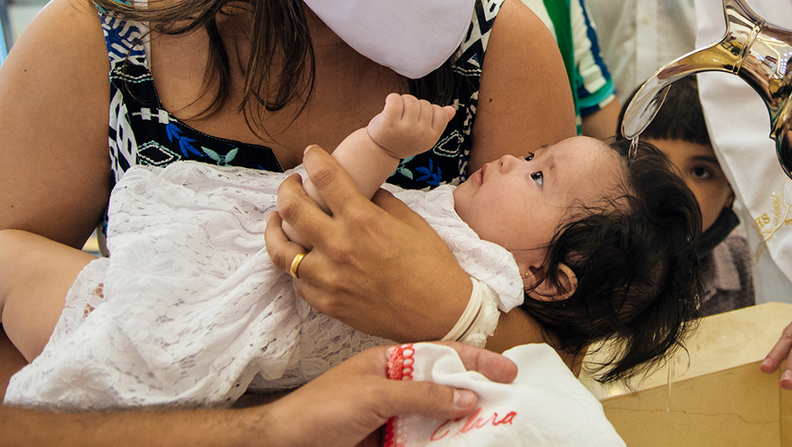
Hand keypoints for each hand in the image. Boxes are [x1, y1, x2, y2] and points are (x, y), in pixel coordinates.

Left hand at [266, 146, 471, 340]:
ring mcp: (328, 279)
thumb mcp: (412, 222)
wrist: (440, 313)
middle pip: (292, 208)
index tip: (311, 153)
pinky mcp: (327, 304)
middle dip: (287, 188)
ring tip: (278, 218)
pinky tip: (300, 255)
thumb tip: (362, 190)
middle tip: (293, 183)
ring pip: (281, 249)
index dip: (313, 158)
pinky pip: (297, 281)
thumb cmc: (432, 265)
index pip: (325, 178)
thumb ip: (381, 202)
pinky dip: (296, 264)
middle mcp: (339, 247)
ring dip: (275, 227)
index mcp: (363, 221)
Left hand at [266, 342, 517, 446]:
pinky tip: (456, 443)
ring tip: (488, 430)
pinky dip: (439, 443)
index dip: (476, 361)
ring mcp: (392, 416)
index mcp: (391, 362)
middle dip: (475, 395)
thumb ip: (421, 395)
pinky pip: (421, 441)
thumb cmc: (320, 411)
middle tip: (507, 405)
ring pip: (437, 418)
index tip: (508, 371)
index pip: (442, 354)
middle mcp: (396, 387)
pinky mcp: (387, 442)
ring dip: (459, 425)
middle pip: (445, 388)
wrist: (283, 445)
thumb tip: (467, 397)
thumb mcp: (374, 395)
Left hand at [367, 94, 455, 160]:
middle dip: (414, 105)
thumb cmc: (402, 139)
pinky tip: (388, 104)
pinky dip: (391, 98)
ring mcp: (405, 129)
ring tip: (397, 112)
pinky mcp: (390, 123)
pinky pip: (395, 99)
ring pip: (411, 100)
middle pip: (425, 104)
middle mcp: (420, 134)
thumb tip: (452, 110)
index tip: (418, 119)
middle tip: (404, 116)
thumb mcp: (423, 135)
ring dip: (403, 101)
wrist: (379, 152)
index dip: (429, 111)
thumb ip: (438, 122)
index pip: (440, 112)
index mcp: (431, 138)